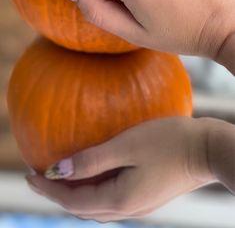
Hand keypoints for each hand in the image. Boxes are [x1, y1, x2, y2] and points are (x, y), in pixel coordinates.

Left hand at [26, 117, 213, 222]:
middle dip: (57, 194)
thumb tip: (58, 170)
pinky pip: (110, 197)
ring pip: (96, 205)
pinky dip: (92, 189)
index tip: (28, 174)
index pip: (72, 201)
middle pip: (82, 208)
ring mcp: (139, 204)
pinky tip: (92, 173)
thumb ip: (92, 160)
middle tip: (40, 175)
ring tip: (61, 176)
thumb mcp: (127, 146)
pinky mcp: (147, 195)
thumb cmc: (169, 142)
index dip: (48, 189)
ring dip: (74, 193)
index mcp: (119, 200)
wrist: (208, 150)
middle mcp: (127, 208)